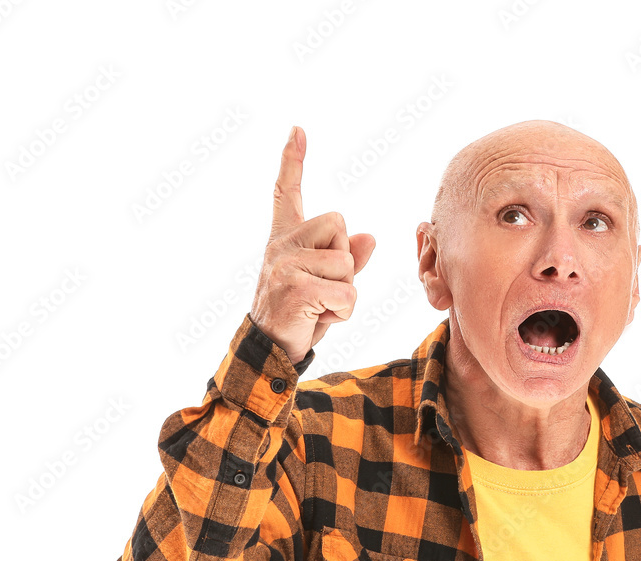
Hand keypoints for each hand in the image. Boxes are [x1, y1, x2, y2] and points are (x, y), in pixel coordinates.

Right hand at [249, 126, 374, 363]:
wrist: (270, 349)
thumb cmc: (299, 315)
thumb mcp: (326, 285)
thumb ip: (348, 259)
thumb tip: (370, 237)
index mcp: (285, 238)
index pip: (286, 193)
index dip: (292, 161)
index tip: (298, 131)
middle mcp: (282, 245)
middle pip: (341, 227)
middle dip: (345, 261)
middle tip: (323, 288)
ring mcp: (286, 265)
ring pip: (347, 264)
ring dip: (345, 292)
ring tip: (320, 306)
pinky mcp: (296, 288)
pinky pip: (347, 293)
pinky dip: (343, 312)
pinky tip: (320, 318)